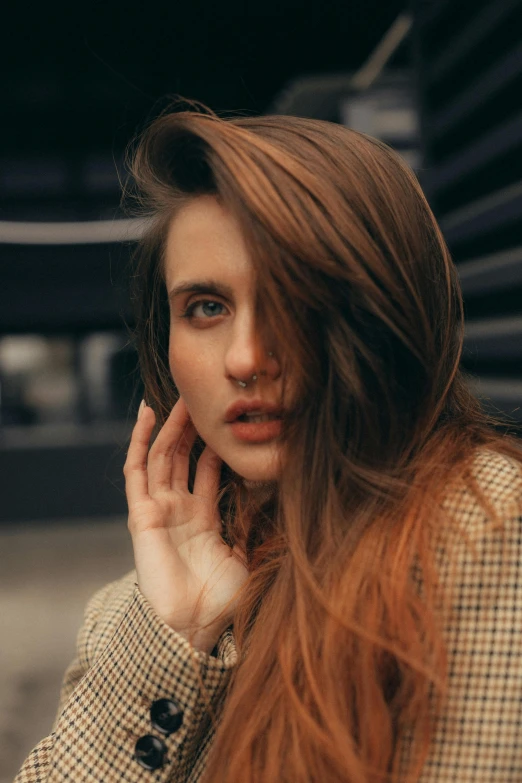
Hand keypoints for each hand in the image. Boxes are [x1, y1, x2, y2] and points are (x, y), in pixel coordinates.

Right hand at [124, 396, 247, 652]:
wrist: (192, 628)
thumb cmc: (221, 602)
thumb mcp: (248, 557)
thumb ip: (257, 529)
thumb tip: (284, 507)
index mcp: (202, 519)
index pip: (206, 470)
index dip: (215, 444)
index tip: (229, 418)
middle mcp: (178, 510)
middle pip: (182, 457)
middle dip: (191, 426)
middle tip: (204, 396)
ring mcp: (159, 510)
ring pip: (163, 456)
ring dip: (171, 426)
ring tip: (182, 396)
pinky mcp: (142, 514)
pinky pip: (137, 471)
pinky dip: (139, 441)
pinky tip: (147, 414)